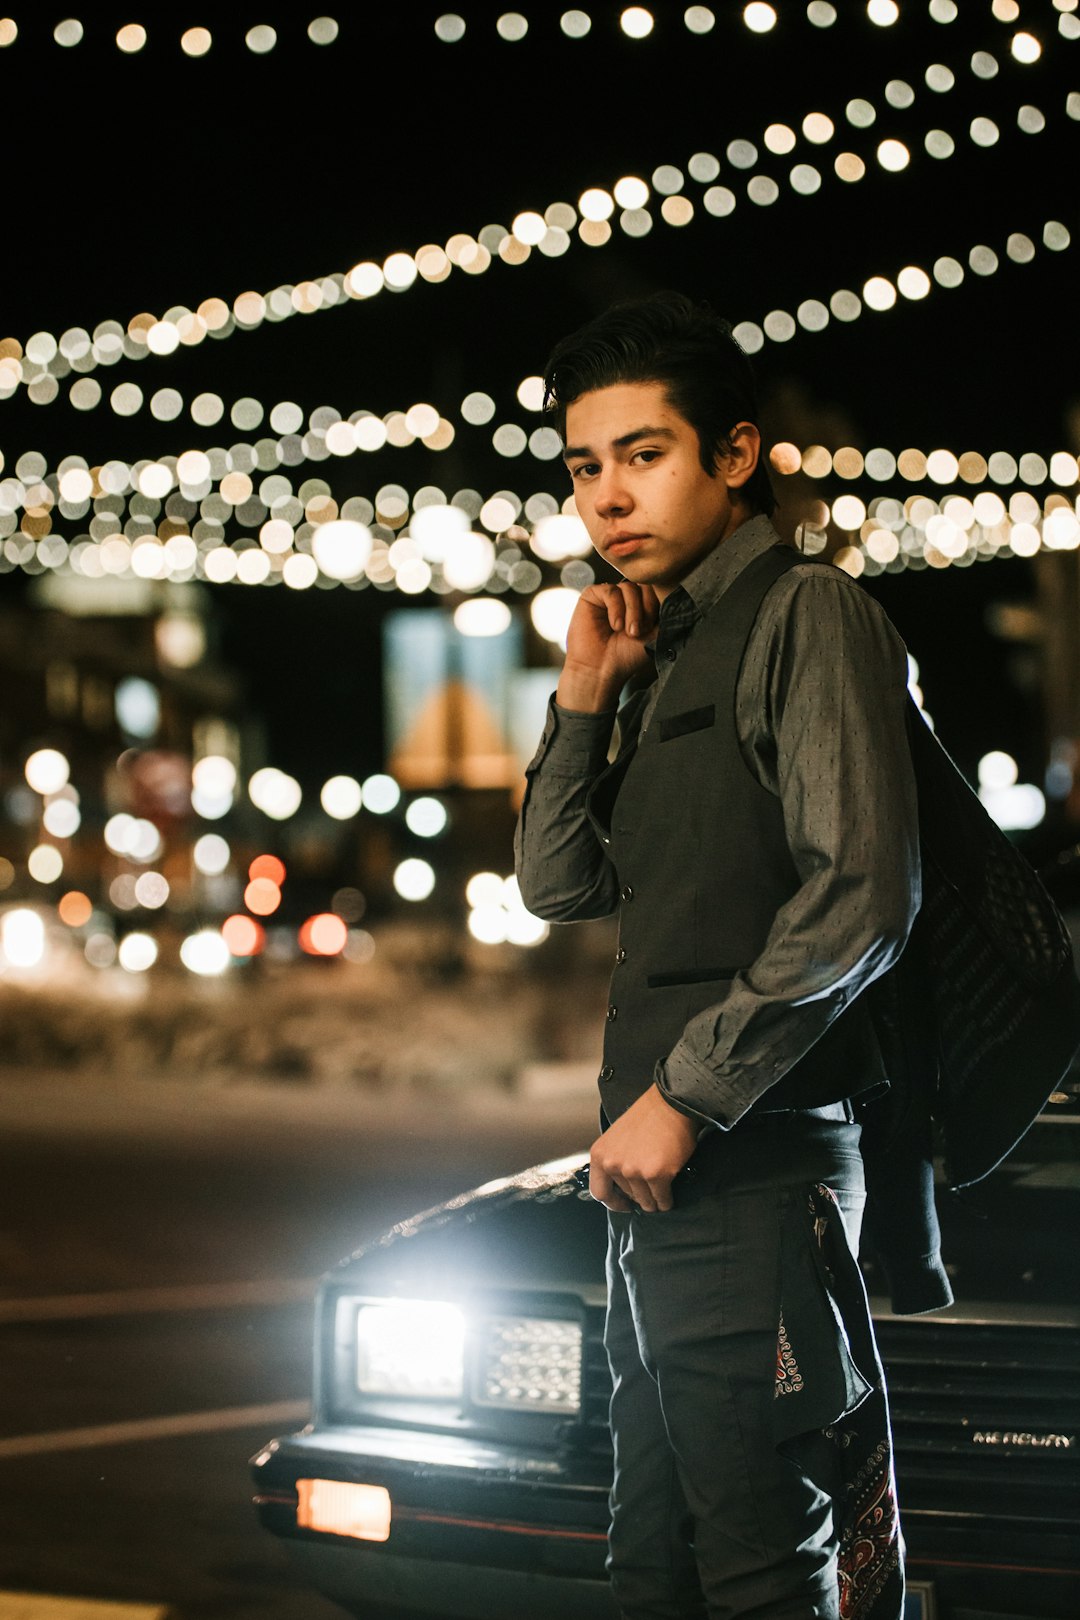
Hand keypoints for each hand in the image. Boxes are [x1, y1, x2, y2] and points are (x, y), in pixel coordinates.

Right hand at [557, 583, 660, 712]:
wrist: (601, 669)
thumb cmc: (627, 656)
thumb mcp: (655, 634)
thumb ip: (665, 614)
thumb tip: (678, 598)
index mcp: (643, 605)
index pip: (657, 590)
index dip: (657, 606)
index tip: (651, 629)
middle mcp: (627, 597)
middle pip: (645, 585)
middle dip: (646, 608)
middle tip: (637, 632)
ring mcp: (610, 595)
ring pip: (629, 587)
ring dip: (632, 610)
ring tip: (627, 631)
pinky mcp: (593, 595)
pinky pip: (611, 590)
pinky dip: (616, 608)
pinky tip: (615, 625)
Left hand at [589, 1085, 700, 1213]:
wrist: (671, 1104)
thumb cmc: (648, 1117)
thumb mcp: (617, 1138)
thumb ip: (615, 1161)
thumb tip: (623, 1186)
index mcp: (600, 1155)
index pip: (599, 1192)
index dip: (613, 1203)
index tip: (624, 1204)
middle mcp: (613, 1165)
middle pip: (626, 1196)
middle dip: (639, 1197)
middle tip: (649, 1191)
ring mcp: (634, 1171)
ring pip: (645, 1201)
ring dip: (654, 1202)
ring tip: (660, 1195)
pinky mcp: (656, 1175)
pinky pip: (662, 1199)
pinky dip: (667, 1201)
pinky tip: (669, 1197)